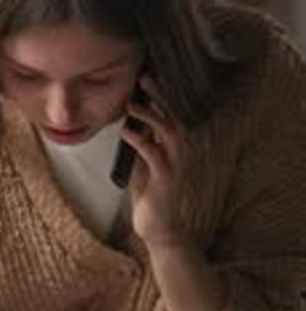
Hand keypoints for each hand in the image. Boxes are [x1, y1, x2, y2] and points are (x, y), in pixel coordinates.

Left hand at [122, 75, 190, 248]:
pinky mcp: (167, 178)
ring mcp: (178, 165)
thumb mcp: (146, 168)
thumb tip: (133, 126)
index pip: (174, 115)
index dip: (164, 96)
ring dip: (150, 115)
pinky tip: (126, 130)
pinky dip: (139, 139)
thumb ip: (144, 148)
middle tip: (145, 77)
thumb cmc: (154, 201)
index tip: (151, 77)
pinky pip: (153, 153)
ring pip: (168, 131)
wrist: (164, 233)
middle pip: (175, 116)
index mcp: (180, 150)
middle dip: (160, 95)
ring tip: (132, 103)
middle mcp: (184, 154)